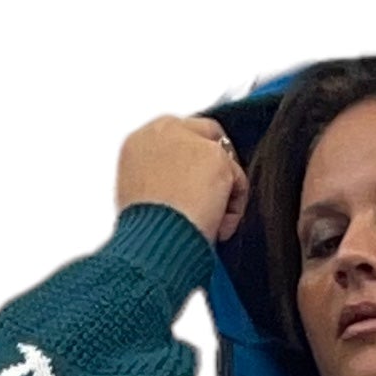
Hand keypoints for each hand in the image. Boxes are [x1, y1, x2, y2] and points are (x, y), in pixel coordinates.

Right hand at [115, 113, 248, 242]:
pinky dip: (233, 209)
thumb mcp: (140, 202)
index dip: (190, 162)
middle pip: (206, 134)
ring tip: (210, 227)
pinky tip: (218, 230)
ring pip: (224, 162)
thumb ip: (159, 182)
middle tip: (217, 200)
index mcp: (138, 143)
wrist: (152, 243)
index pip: (175, 137)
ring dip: (222, 195)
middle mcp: (161, 131)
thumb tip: (181, 190)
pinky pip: (238, 181)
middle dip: (215, 167)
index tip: (194, 188)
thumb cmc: (143, 235)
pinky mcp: (216, 156)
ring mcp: (190, 140)